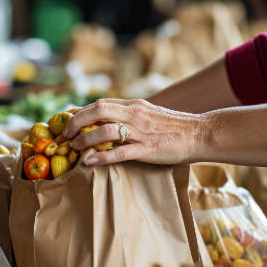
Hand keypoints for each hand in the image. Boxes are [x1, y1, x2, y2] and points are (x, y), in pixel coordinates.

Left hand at [63, 99, 203, 165]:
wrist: (200, 133)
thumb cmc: (172, 127)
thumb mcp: (147, 114)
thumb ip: (127, 115)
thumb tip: (105, 121)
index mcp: (133, 105)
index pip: (99, 104)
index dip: (79, 113)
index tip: (66, 123)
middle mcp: (134, 114)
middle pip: (97, 111)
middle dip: (76, 123)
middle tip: (66, 136)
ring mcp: (140, 132)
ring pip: (105, 130)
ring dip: (85, 140)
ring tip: (74, 148)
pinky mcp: (147, 149)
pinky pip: (120, 152)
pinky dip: (102, 157)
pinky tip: (90, 162)